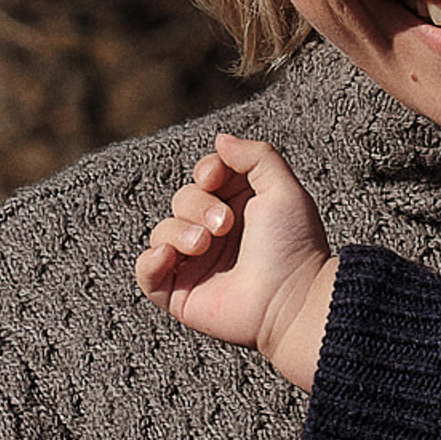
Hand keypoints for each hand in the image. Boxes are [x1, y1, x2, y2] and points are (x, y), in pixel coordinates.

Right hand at [135, 131, 336, 384]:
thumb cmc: (294, 247)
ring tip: (206, 244)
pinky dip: (150, 261)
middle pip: (182, 200)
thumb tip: (220, 139)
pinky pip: (145, 272)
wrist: (293, 300)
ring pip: (162, 231)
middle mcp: (216, 236)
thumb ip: (256, 156)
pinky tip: (170, 256)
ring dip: (179, 232)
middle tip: (225, 225)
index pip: (204, 177)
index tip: (215, 177)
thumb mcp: (283, 189)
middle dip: (198, 205)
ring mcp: (197, 265)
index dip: (205, 171)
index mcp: (239, 209)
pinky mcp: (181, 294)